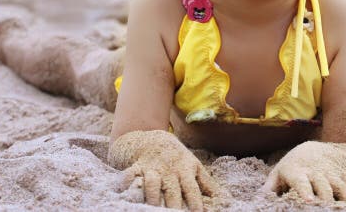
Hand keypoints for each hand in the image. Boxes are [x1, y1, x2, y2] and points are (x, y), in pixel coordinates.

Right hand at [108, 130, 226, 210]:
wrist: (154, 139)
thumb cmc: (177, 158)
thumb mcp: (194, 167)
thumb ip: (207, 184)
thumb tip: (223, 198)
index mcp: (185, 171)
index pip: (191, 189)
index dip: (195, 202)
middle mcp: (169, 171)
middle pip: (172, 190)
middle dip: (173, 204)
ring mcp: (152, 168)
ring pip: (151, 183)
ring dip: (151, 196)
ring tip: (152, 207)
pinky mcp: (137, 167)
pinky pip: (130, 174)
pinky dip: (125, 180)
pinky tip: (122, 189)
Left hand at [261, 141, 345, 205]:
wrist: (313, 148)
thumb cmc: (292, 166)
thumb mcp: (278, 173)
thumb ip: (269, 188)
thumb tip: (257, 201)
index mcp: (298, 172)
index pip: (301, 182)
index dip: (305, 191)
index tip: (309, 201)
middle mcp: (316, 173)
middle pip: (324, 187)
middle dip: (328, 199)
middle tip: (331, 210)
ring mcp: (332, 174)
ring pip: (341, 187)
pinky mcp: (343, 176)